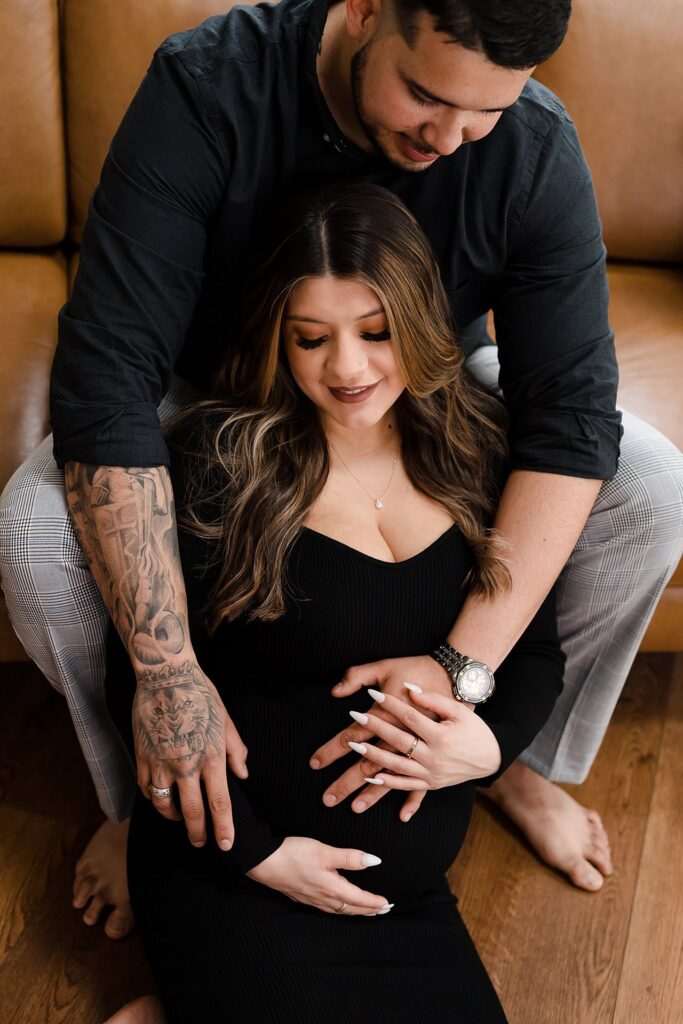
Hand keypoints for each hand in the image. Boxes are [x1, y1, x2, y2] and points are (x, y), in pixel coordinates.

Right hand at [133, 658, 248, 850]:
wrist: (166, 675)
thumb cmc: (200, 694)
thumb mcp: (226, 720)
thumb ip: (236, 750)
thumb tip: (243, 774)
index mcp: (211, 755)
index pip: (219, 803)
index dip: (223, 828)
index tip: (226, 845)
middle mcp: (185, 764)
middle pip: (191, 812)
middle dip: (198, 833)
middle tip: (201, 844)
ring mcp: (160, 762)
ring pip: (164, 805)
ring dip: (174, 817)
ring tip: (181, 819)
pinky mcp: (142, 756)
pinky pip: (145, 788)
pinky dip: (153, 798)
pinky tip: (160, 797)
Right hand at [246, 837, 391, 915]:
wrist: (264, 862)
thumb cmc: (294, 854)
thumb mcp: (324, 851)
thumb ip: (349, 857)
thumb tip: (375, 861)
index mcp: (332, 888)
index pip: (359, 899)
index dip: (374, 902)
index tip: (387, 904)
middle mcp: (323, 898)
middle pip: (351, 908)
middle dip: (368, 910)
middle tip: (383, 910)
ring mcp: (312, 899)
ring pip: (339, 910)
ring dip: (355, 911)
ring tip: (365, 911)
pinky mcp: (302, 896)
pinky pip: (327, 908)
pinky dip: (340, 909)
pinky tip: (337, 905)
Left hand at [339, 685, 501, 792]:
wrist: (490, 758)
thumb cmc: (474, 729)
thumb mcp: (459, 710)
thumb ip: (433, 700)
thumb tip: (409, 689)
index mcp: (442, 736)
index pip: (410, 718)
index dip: (391, 704)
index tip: (372, 694)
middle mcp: (435, 757)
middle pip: (399, 741)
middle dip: (376, 728)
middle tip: (355, 716)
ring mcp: (432, 774)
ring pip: (397, 766)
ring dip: (374, 757)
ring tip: (354, 746)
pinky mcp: (431, 785)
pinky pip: (406, 786)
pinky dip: (388, 783)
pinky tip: (370, 778)